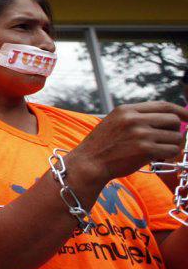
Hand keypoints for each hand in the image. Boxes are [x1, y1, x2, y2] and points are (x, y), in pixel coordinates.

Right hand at [72, 101, 187, 182]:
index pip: (163, 105)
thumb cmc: (102, 146)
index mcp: (127, 110)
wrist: (89, 163)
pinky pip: (171, 150)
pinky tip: (156, 157)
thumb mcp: (114, 122)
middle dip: (174, 131)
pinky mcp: (145, 150)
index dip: (180, 111)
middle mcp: (135, 119)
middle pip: (173, 120)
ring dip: (171, 145)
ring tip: (157, 150)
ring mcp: (141, 134)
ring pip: (175, 137)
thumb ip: (136, 117)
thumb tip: (167, 118)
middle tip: (166, 140)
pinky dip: (168, 155)